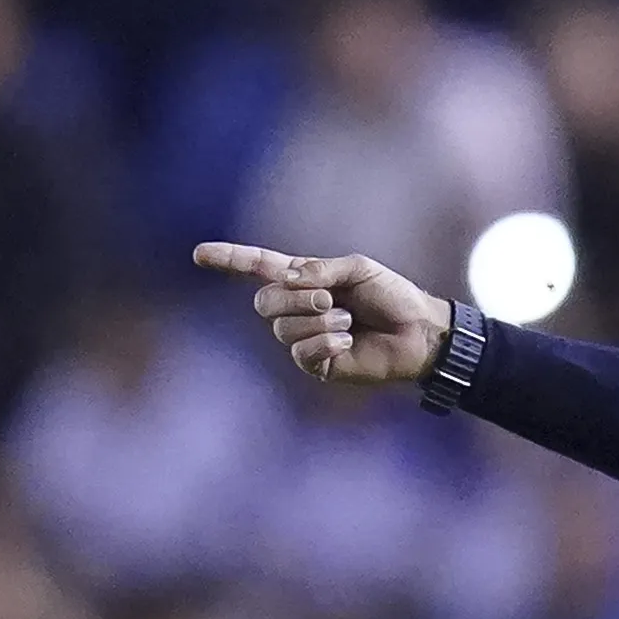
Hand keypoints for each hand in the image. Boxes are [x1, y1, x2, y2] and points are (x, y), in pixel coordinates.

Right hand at [194, 243, 452, 387]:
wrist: (419, 332)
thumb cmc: (393, 296)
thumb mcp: (358, 269)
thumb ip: (321, 269)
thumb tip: (289, 278)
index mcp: (305, 280)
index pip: (259, 267)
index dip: (230, 259)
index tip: (199, 254)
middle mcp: (299, 309)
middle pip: (264, 303)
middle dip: (294, 299)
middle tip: (329, 299)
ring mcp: (306, 338)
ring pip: (283, 329)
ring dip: (319, 322)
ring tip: (348, 322)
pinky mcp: (319, 365)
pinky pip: (302, 353)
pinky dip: (325, 343)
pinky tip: (348, 342)